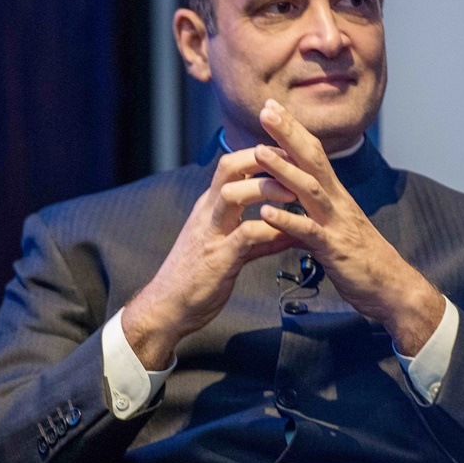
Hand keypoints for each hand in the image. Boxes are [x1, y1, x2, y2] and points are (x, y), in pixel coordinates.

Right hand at [122, 148, 297, 368]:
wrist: (167, 308)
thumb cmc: (199, 278)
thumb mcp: (230, 249)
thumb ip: (258, 238)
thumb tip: (289, 232)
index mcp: (210, 206)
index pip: (233, 164)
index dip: (262, 154)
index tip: (291, 153)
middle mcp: (208, 212)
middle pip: (229, 166)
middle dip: (263, 157)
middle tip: (295, 161)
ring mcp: (210, 233)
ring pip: (232, 193)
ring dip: (265, 188)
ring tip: (294, 193)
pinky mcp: (217, 258)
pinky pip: (245, 234)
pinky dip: (269, 230)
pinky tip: (290, 234)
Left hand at [254, 99, 444, 354]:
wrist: (393, 289)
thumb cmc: (363, 260)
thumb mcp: (337, 227)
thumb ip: (316, 208)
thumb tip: (294, 193)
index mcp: (336, 196)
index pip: (313, 153)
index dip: (293, 130)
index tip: (272, 108)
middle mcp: (338, 203)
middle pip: (313, 160)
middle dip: (288, 134)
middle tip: (266, 110)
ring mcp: (337, 225)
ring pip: (309, 189)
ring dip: (284, 169)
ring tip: (259, 152)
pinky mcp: (335, 250)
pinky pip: (309, 233)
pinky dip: (287, 221)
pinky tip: (267, 212)